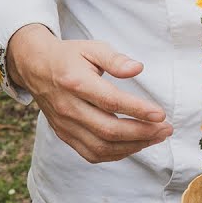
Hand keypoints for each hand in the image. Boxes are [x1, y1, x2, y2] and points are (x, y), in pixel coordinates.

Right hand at [6, 23, 171, 162]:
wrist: (35, 68)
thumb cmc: (69, 57)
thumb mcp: (92, 48)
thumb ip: (116, 59)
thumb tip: (137, 68)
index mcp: (76, 82)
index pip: (110, 102)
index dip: (138, 110)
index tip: (161, 114)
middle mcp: (68, 107)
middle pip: (108, 129)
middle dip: (142, 133)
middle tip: (166, 129)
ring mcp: (65, 125)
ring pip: (100, 146)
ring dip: (133, 146)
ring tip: (156, 137)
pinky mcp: (64, 135)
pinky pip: (91, 153)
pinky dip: (116, 154)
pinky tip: (135, 145)